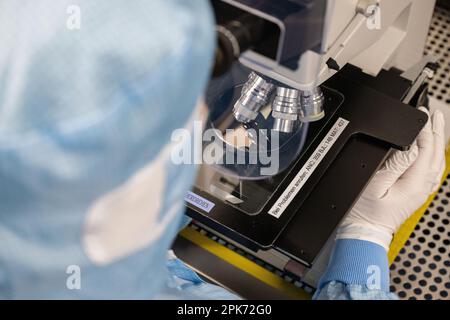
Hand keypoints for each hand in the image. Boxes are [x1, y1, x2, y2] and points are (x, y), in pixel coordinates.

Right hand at [336, 107, 445, 250]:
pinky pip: (432, 172)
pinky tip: (432, 154)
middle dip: (436, 132)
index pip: (424, 150)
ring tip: (437, 128)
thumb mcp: (375, 185)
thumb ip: (395, 165)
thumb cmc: (365, 212)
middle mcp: (422, 188)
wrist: (365, 231)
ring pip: (436, 163)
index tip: (420, 114)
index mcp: (414, 184)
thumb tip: (411, 147)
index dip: (424, 129)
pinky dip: (434, 158)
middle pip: (435, 154)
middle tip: (436, 115)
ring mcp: (420, 192)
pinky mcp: (415, 194)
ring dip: (437, 143)